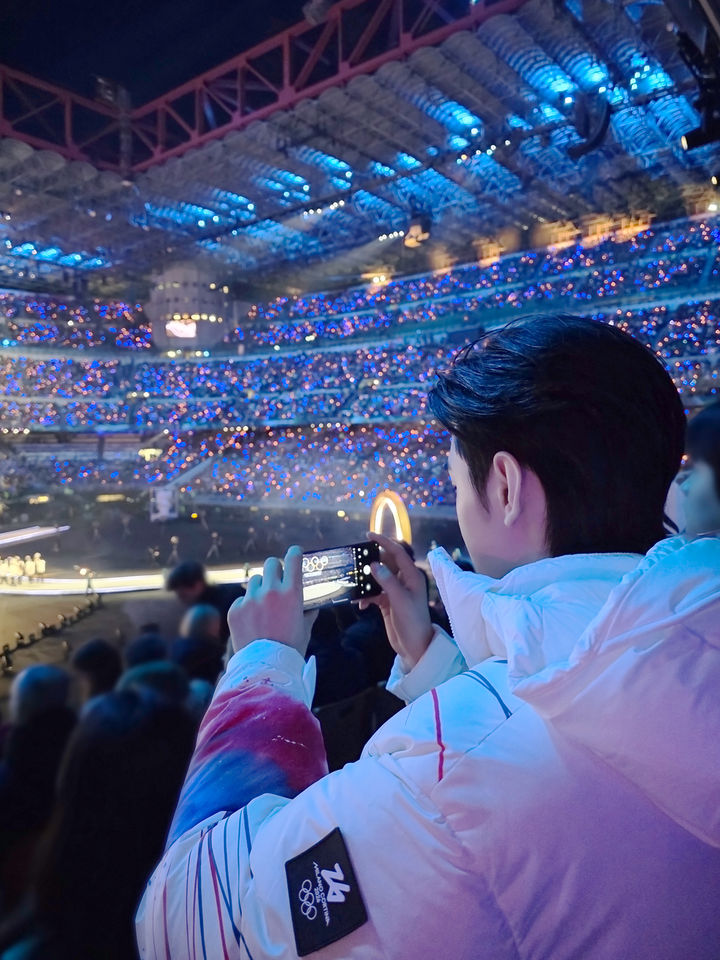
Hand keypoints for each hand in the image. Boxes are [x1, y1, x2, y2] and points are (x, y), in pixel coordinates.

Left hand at [228, 546, 315, 655]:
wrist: (266, 668)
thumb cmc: (291, 649)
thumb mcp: (305, 628)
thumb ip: (308, 612)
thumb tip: (311, 605)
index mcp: (292, 593)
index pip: (293, 559)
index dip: (294, 553)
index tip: (294, 553)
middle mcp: (270, 591)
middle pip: (271, 564)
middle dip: (275, 569)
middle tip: (276, 579)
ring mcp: (250, 600)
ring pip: (255, 581)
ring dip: (260, 588)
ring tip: (262, 605)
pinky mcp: (235, 610)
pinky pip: (242, 599)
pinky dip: (246, 606)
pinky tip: (251, 621)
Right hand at [360, 532, 433, 671]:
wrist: (414, 646)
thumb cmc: (413, 622)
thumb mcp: (401, 601)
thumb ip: (388, 582)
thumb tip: (374, 565)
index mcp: (411, 576)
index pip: (397, 553)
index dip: (384, 542)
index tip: (368, 535)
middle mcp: (403, 581)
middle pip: (385, 563)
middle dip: (370, 562)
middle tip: (355, 561)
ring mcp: (394, 591)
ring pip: (377, 578)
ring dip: (366, 581)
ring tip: (354, 583)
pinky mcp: (387, 602)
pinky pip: (372, 593)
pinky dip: (365, 596)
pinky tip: (359, 604)